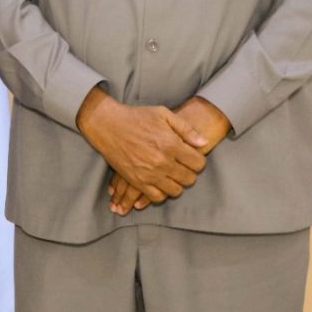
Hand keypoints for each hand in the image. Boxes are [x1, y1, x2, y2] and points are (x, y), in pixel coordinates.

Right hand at [76, 88, 207, 204]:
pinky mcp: (137, 181)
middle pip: (189, 179)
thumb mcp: (163, 114)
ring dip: (176, 183)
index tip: (191, 156)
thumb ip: (186, 129)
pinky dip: (161, 192)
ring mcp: (149, 174)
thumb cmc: (136, 117)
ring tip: (171, 173)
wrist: (108, 125)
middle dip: (189, 172)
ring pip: (175, 191)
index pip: (198, 163)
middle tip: (182, 165)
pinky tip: (160, 182)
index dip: (198, 160)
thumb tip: (204, 142)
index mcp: (171, 144)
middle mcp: (162, 162)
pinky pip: (157, 197)